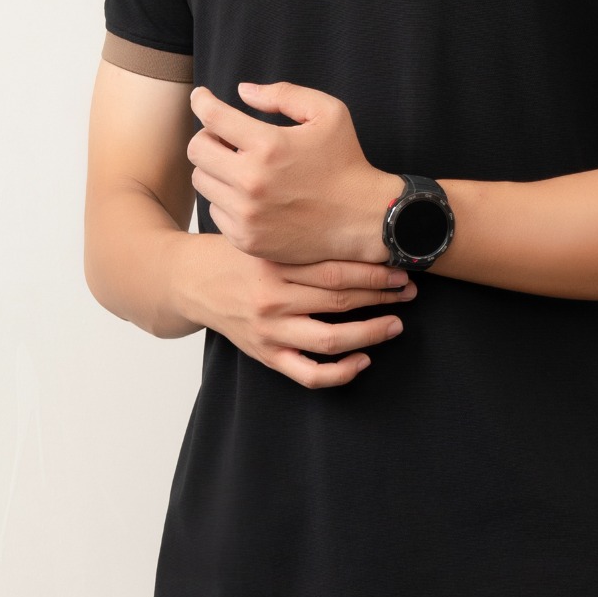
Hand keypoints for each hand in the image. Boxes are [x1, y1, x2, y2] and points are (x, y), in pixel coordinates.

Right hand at [176, 234, 417, 387]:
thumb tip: (354, 222)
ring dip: (371, 333)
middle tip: (409, 289)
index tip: (400, 265)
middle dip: (381, 296)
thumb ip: (299, 233)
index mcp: (274, 264)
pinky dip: (341, 373)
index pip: (335, 269)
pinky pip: (308, 374)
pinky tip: (363, 360)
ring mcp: (269, 331)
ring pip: (331, 340)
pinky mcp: (265, 355)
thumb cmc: (234, 253)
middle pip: (339, 300)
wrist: (188, 281)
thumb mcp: (262, 234)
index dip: (374, 270)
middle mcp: (272, 298)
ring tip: (396, 323)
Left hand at [187, 79, 400, 264]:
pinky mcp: (246, 239)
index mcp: (268, 146)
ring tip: (239, 166)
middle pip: (197, 150)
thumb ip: (283, 94)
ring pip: (202, 182)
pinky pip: (215, 211)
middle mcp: (251, 181)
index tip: (202, 98)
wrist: (364, 220)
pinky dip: (226, 200)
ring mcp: (247, 214)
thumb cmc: (346, 162)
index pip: (212, 117)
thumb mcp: (328, 113)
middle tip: (224, 136)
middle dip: (208, 137)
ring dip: (215, 169)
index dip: (202, 101)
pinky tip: (249, 195)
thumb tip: (242, 91)